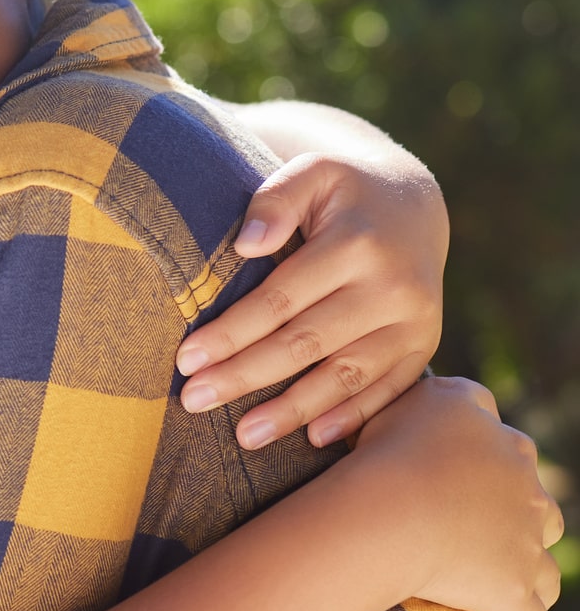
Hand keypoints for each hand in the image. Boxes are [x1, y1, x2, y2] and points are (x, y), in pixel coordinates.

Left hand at [175, 150, 445, 448]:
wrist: (412, 204)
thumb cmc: (341, 190)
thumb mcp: (312, 172)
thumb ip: (276, 200)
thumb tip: (247, 245)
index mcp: (357, 245)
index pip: (280, 299)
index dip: (231, 333)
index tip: (185, 359)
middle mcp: (392, 288)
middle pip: (305, 343)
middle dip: (245, 376)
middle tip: (194, 401)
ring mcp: (415, 322)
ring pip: (344, 376)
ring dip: (292, 410)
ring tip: (243, 435)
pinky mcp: (425, 345)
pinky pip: (387, 389)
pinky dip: (352, 416)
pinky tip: (313, 438)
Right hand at [346, 376, 562, 610]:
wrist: (392, 510)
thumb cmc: (387, 451)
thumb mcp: (409, 400)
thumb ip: (436, 398)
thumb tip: (439, 400)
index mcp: (501, 439)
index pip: (507, 444)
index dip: (486, 457)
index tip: (456, 469)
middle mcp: (525, 487)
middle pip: (539, 504)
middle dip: (517, 516)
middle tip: (474, 528)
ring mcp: (526, 542)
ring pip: (544, 563)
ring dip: (528, 571)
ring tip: (497, 580)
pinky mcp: (517, 591)